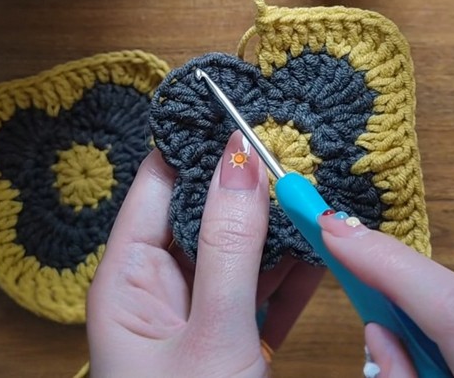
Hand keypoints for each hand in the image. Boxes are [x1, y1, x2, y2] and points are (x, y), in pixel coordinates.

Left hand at [87, 132, 324, 377]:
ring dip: (282, 230)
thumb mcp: (213, 334)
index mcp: (128, 281)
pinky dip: (293, 275)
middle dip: (252, 186)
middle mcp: (159, 292)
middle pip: (205, 215)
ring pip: (241, 253)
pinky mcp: (232, 343)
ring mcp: (197, 318)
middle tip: (305, 148)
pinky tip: (325, 250)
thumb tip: (241, 158)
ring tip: (325, 192)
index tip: (248, 110)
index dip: (200, 147)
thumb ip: (230, 248)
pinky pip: (263, 292)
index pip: (159, 187)